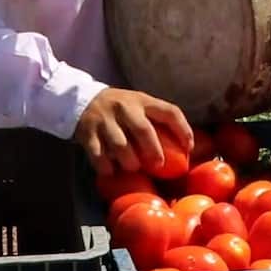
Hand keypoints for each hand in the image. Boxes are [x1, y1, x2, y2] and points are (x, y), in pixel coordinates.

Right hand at [73, 88, 192, 176]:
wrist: (81, 99)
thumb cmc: (120, 108)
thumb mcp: (138, 104)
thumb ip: (154, 119)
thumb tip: (182, 148)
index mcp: (142, 101)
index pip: (169, 111)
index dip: (183, 129)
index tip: (189, 148)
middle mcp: (124, 108)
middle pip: (143, 130)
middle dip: (153, 150)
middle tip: (158, 165)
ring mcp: (105, 120)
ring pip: (120, 145)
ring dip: (129, 161)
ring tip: (132, 168)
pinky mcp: (88, 132)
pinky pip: (98, 154)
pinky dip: (105, 166)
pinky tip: (111, 171)